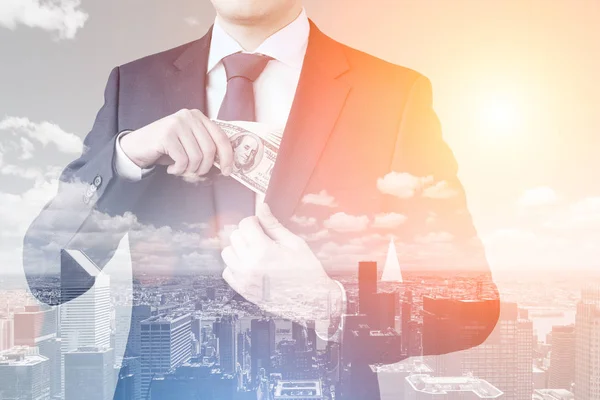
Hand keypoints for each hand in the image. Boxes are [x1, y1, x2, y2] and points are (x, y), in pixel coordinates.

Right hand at [119, 109, 233, 176]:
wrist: (138, 146)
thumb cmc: (167, 148)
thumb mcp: (190, 143)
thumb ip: (206, 146)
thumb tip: (227, 164)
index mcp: (198, 117)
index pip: (221, 137)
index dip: (227, 157)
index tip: (228, 171)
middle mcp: (189, 116)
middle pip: (210, 150)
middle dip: (204, 168)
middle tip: (194, 173)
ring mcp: (177, 124)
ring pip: (196, 157)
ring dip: (189, 170)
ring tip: (180, 169)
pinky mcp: (166, 135)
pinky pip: (182, 160)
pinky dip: (178, 170)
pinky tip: (172, 168)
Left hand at [221, 203, 339, 321]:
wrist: (312, 300)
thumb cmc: (307, 272)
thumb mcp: (294, 243)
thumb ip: (273, 225)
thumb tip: (261, 208)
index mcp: (263, 251)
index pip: (245, 224)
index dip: (254, 221)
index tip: (262, 225)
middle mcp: (249, 265)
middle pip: (235, 236)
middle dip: (247, 233)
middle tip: (261, 238)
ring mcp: (244, 280)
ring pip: (227, 253)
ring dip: (239, 249)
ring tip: (255, 252)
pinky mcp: (243, 291)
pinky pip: (227, 272)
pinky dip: (235, 266)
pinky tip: (250, 265)